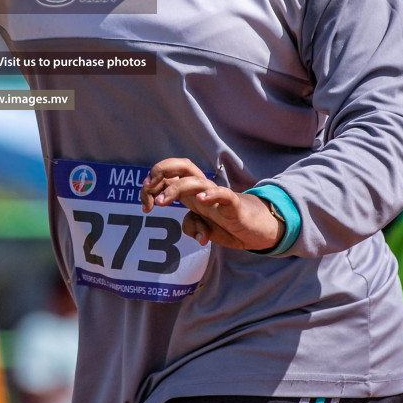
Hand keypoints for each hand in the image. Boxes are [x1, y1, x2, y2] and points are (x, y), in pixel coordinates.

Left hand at [139, 158, 283, 251]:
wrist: (258, 228)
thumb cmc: (228, 224)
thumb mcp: (204, 229)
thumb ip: (193, 226)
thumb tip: (196, 236)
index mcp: (192, 193)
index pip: (169, 177)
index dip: (152, 186)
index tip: (144, 206)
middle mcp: (203, 190)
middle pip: (182, 166)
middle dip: (161, 171)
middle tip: (148, 188)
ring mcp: (217, 196)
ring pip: (196, 180)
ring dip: (176, 188)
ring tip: (163, 203)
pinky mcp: (234, 205)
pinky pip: (223, 194)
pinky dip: (211, 195)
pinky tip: (201, 201)